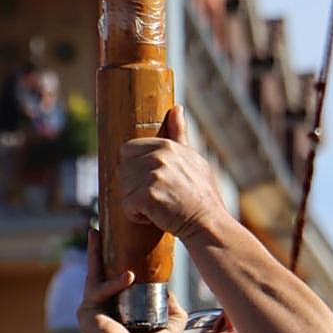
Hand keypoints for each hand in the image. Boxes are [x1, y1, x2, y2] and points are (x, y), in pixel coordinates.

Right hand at [76, 229, 186, 332]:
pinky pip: (100, 287)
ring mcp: (95, 305)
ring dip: (95, 251)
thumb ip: (176, 313)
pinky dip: (114, 282)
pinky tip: (127, 277)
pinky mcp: (86, 306)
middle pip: (107, 270)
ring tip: (96, 232)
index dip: (132, 266)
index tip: (141, 248)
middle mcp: (108, 305)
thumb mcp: (169, 332)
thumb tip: (172, 295)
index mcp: (125, 310)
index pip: (127, 283)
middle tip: (106, 230)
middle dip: (106, 250)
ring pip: (95, 271)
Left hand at [118, 105, 225, 239]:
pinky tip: (154, 217)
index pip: (128, 150)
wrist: (209, 224)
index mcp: (166, 145)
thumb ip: (179, 135)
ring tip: (159, 207)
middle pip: (123, 170)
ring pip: (123, 189)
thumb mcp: (194, 160)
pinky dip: (136, 216)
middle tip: (158, 198)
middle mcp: (159, 157)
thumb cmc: (202, 195)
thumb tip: (176, 108)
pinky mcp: (147, 196)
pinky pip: (127, 206)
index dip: (135, 169)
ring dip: (135, 202)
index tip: (152, 182)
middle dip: (134, 187)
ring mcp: (153, 176)